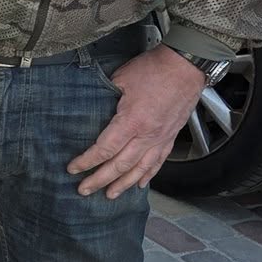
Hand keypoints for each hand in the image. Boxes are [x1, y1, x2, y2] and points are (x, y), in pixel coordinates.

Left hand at [68, 46, 205, 198]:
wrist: (187, 65)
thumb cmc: (155, 68)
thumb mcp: (121, 79)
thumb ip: (105, 98)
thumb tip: (92, 108)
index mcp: (132, 121)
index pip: (105, 149)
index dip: (87, 161)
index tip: (73, 168)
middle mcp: (148, 134)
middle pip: (120, 165)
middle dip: (100, 180)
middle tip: (84, 190)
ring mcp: (161, 137)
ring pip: (140, 169)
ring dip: (123, 184)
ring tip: (110, 195)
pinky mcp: (171, 136)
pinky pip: (158, 161)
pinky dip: (148, 175)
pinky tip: (139, 184)